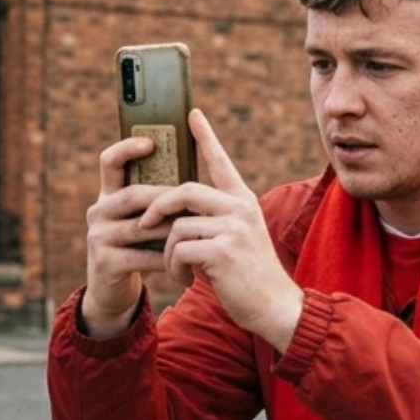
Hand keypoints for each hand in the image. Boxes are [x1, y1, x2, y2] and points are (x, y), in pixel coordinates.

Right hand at [78, 137, 178, 338]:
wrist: (114, 290)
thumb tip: (197, 172)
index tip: (151, 142)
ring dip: (171, 230)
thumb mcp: (146, 219)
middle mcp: (98, 210)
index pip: (110, 161)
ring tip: (196, 231)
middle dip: (165, 198)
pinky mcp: (103, 261)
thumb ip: (159, 198)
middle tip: (194, 200)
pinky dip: (166, 259)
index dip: (127, 148)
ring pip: (141, 226)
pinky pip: (141, 256)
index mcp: (109, 194)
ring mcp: (97, 236)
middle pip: (133, 194)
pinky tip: (186, 262)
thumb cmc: (140, 247)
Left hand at [146, 110, 304, 351]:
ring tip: (177, 268)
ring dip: (167, 251)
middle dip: (157, 207)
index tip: (192, 113)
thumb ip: (217, 219)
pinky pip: (179, 249)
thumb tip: (178, 210)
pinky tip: (185, 279)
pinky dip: (174, 267)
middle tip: (144, 224)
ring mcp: (233, 228)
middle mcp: (240, 207)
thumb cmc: (250, 275)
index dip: (205, 136)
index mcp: (242, 200)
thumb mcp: (238, 237)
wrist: (275, 306)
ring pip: (177, 226)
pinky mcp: (223, 251)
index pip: (220, 161)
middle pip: (184, 190)